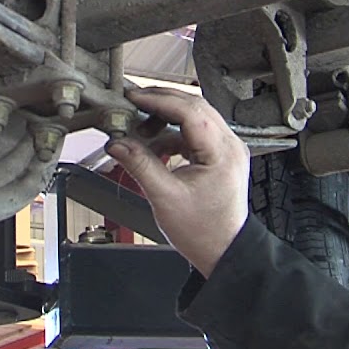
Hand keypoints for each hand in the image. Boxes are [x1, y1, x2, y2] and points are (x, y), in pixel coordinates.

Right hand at [105, 87, 250, 277]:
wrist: (223, 251)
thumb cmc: (204, 231)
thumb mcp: (165, 198)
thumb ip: (140, 165)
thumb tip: (118, 143)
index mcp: (222, 152)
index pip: (190, 111)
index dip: (159, 100)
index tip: (134, 98)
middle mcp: (230, 145)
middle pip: (194, 107)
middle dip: (161, 102)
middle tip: (133, 103)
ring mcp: (227, 148)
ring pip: (195, 117)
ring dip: (166, 118)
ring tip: (141, 129)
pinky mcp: (220, 155)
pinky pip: (195, 132)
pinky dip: (173, 133)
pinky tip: (155, 145)